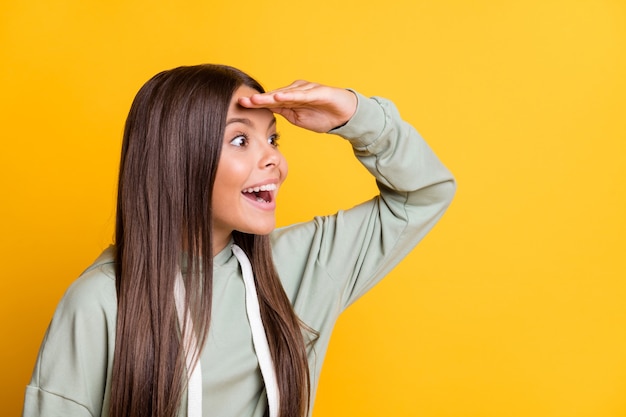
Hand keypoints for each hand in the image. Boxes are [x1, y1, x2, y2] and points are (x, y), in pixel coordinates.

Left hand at [237, 80, 357, 132]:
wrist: (345, 115)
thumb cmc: (322, 116)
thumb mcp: (298, 118)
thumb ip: (284, 113)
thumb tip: (267, 114)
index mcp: (290, 99)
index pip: (269, 102)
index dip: (255, 104)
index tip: (240, 105)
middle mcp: (295, 91)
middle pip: (274, 96)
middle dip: (258, 100)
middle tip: (242, 101)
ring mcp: (306, 90)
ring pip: (285, 94)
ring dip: (270, 97)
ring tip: (256, 100)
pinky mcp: (318, 92)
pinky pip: (302, 95)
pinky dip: (290, 96)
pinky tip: (279, 98)